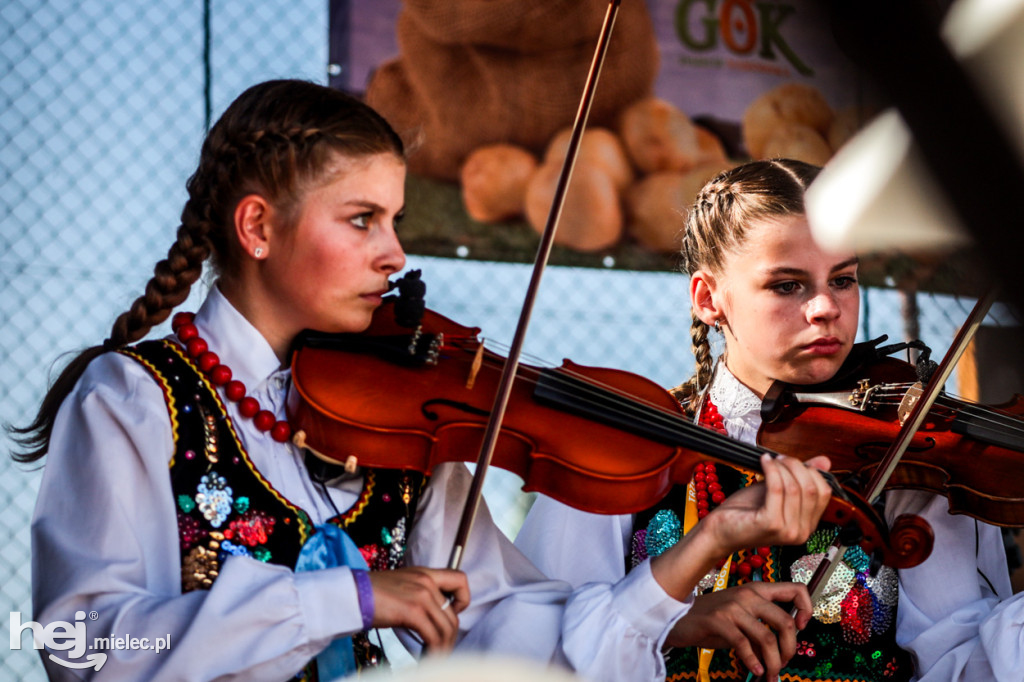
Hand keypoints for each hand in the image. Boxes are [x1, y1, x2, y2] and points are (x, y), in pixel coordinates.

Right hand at [368, 567, 469, 651]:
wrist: (351, 594)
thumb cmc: (370, 594)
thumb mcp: (401, 586)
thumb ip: (419, 594)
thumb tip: (430, 618)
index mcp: (425, 573)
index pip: (460, 579)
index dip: (463, 600)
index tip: (451, 615)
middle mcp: (427, 581)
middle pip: (453, 615)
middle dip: (450, 638)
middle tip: (440, 650)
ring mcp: (422, 595)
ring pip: (447, 628)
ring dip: (443, 648)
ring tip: (434, 658)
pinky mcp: (413, 611)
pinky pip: (434, 636)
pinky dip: (434, 651)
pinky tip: (426, 658)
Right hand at [666, 582, 812, 678]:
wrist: (678, 617)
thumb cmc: (712, 620)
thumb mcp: (740, 620)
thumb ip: (761, 630)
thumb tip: (781, 653)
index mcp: (757, 590)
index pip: (794, 590)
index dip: (806, 608)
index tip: (801, 628)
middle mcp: (748, 595)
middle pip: (784, 621)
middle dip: (789, 649)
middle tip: (784, 663)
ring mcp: (733, 607)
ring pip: (767, 637)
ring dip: (773, 662)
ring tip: (771, 674)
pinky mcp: (719, 620)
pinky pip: (744, 645)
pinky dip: (753, 662)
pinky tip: (756, 670)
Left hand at [703, 454, 831, 553]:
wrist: (719, 531)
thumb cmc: (745, 512)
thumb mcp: (777, 492)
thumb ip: (799, 478)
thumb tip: (825, 461)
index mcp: (807, 526)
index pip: (824, 493)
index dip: (811, 472)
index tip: (793, 461)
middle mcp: (801, 532)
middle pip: (811, 489)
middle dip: (796, 466)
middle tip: (780, 458)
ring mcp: (787, 530)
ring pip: (795, 488)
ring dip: (782, 467)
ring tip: (770, 460)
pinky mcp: (771, 524)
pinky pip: (777, 489)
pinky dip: (771, 470)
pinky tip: (763, 462)